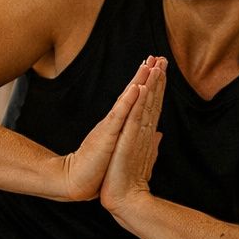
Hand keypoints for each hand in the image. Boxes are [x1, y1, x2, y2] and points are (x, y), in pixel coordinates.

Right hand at [59, 57, 159, 200]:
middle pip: (134, 94)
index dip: (150, 86)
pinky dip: (129, 100)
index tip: (160, 69)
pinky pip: (120, 115)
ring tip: (150, 63)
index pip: (137, 102)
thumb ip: (137, 140)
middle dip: (147, 75)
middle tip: (159, 56)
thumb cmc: (97, 169)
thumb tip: (155, 133)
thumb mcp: (121, 152)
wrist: (78, 181)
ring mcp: (111, 126)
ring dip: (139, 80)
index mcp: (121, 126)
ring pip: (128, 99)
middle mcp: (116, 121)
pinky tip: (137, 87)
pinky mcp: (107, 134)